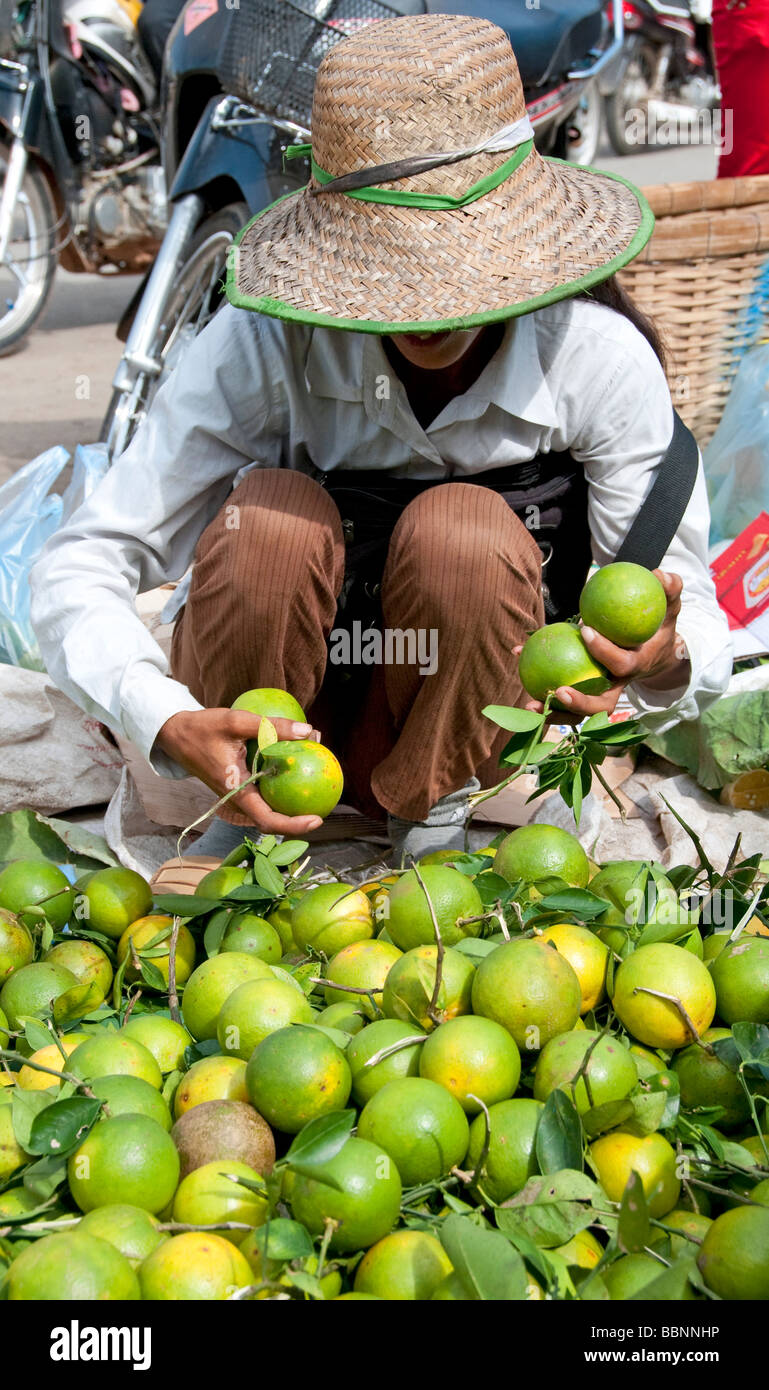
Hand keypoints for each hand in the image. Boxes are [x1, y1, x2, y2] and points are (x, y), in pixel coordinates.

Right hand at [155, 708, 324, 834]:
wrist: (175, 733)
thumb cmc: (202, 728)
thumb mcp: (236, 721)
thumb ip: (272, 726)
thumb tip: (308, 732)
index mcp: (235, 791)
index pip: (267, 820)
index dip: (294, 826)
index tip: (317, 820)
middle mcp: (238, 798)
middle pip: (273, 817)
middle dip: (300, 814)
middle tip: (325, 801)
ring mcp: (238, 793)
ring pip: (269, 804)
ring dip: (292, 797)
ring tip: (315, 777)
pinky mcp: (239, 784)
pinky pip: (264, 790)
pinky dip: (281, 782)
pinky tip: (296, 762)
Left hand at [516, 570, 689, 720]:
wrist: (655, 653)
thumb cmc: (658, 627)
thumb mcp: (669, 609)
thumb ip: (669, 591)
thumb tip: (660, 574)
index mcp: (635, 665)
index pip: (621, 664)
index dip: (605, 651)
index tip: (586, 631)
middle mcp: (617, 685)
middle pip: (601, 705)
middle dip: (580, 703)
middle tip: (559, 691)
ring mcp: (600, 693)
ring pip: (578, 713)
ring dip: (554, 713)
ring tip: (528, 705)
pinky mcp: (584, 691)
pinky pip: (559, 692)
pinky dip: (536, 682)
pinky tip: (514, 653)